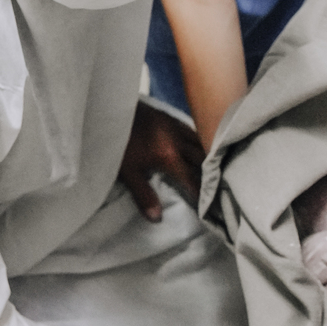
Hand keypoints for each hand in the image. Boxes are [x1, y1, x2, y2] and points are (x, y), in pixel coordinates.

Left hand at [118, 99, 204, 220]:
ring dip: (207, 154)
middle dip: (211, 173)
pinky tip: (197, 143)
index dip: (202, 192)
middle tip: (218, 186)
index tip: (212, 204)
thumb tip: (157, 218)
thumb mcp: (127, 171)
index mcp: (169, 156)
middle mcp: (177, 141)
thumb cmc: (117, 142)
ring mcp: (174, 126)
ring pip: (199, 141)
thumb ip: (143, 194)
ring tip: (214, 166)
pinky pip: (190, 128)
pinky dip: (197, 139)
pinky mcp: (168, 116)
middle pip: (202, 158)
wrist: (108, 108)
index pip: (192, 179)